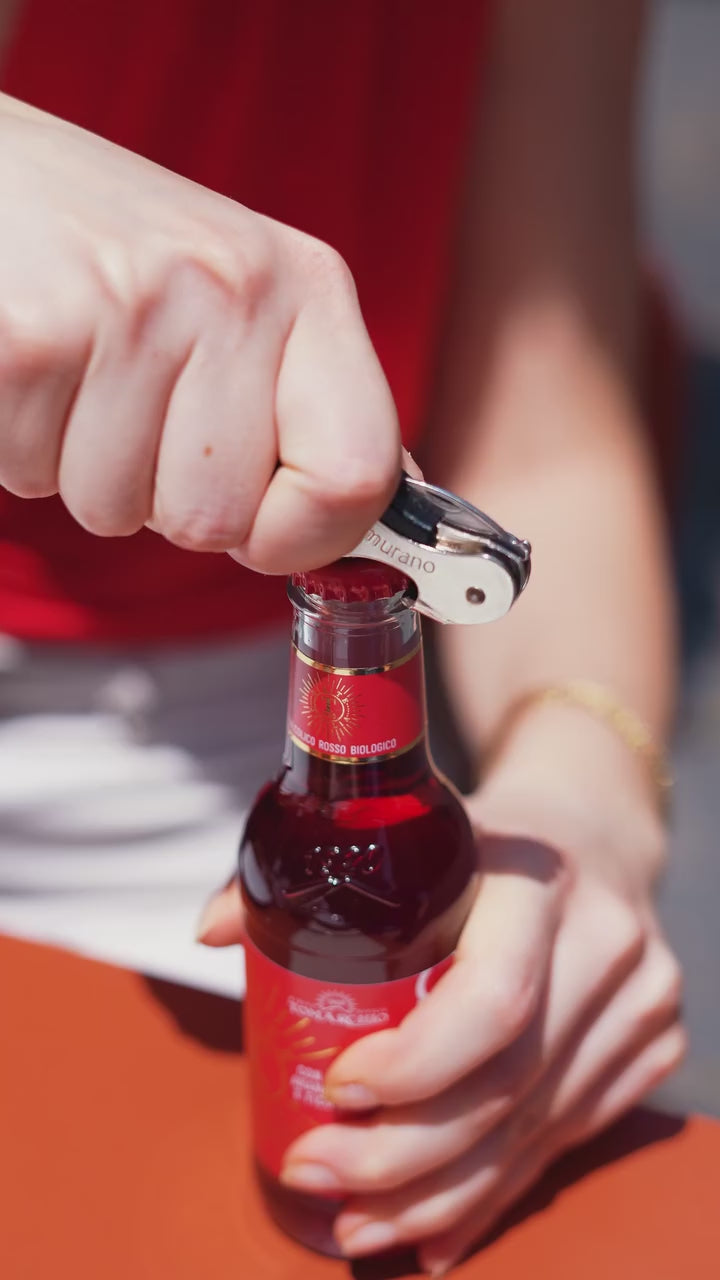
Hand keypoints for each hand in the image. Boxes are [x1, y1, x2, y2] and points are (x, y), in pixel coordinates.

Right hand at [0, 94, 400, 570]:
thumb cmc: (120, 252)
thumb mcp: (243, 299)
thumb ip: (307, 409)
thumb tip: (380, 524)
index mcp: (306, 286)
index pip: (359, 475)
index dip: (306, 534)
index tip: (263, 519)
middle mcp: (231, 288)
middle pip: (217, 521)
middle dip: (163, 500)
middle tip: (134, 409)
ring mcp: (130, 308)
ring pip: (116, 511)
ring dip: (83, 471)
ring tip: (76, 374)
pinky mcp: (31, 338)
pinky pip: (35, 479)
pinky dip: (20, 448)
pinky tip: (34, 368)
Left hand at [199, 717, 683, 1274]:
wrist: (597, 832)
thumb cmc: (485, 837)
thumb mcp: (411, 831)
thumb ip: (308, 872)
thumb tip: (214, 930)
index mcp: (535, 879)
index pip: (491, 995)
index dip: (415, 1063)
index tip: (338, 1090)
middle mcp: (601, 941)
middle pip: (508, 1084)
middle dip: (403, 1155)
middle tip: (319, 1173)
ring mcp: (638, 1000)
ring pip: (535, 1130)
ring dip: (439, 1194)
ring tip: (358, 1223)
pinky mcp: (652, 1045)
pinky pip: (565, 1142)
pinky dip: (493, 1193)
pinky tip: (432, 1230)